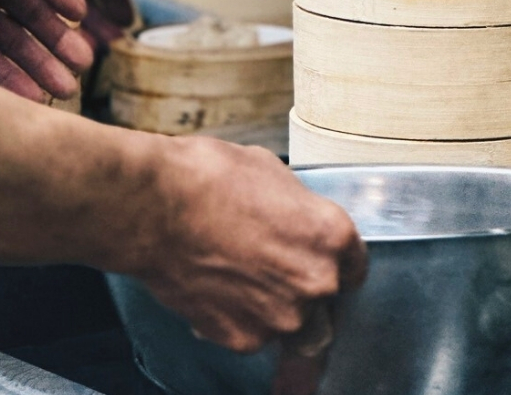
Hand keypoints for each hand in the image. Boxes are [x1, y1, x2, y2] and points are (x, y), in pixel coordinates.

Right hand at [135, 137, 366, 387]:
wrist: (155, 208)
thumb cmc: (207, 180)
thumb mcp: (271, 172)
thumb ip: (298, 208)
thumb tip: (294, 219)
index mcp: (332, 237)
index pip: (355, 263)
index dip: (335, 259)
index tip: (318, 258)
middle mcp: (317, 283)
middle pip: (324, 296)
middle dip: (300, 282)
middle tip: (266, 261)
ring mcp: (281, 317)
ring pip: (287, 319)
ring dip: (269, 304)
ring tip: (234, 272)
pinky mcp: (244, 339)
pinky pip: (251, 333)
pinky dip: (236, 317)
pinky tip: (215, 286)